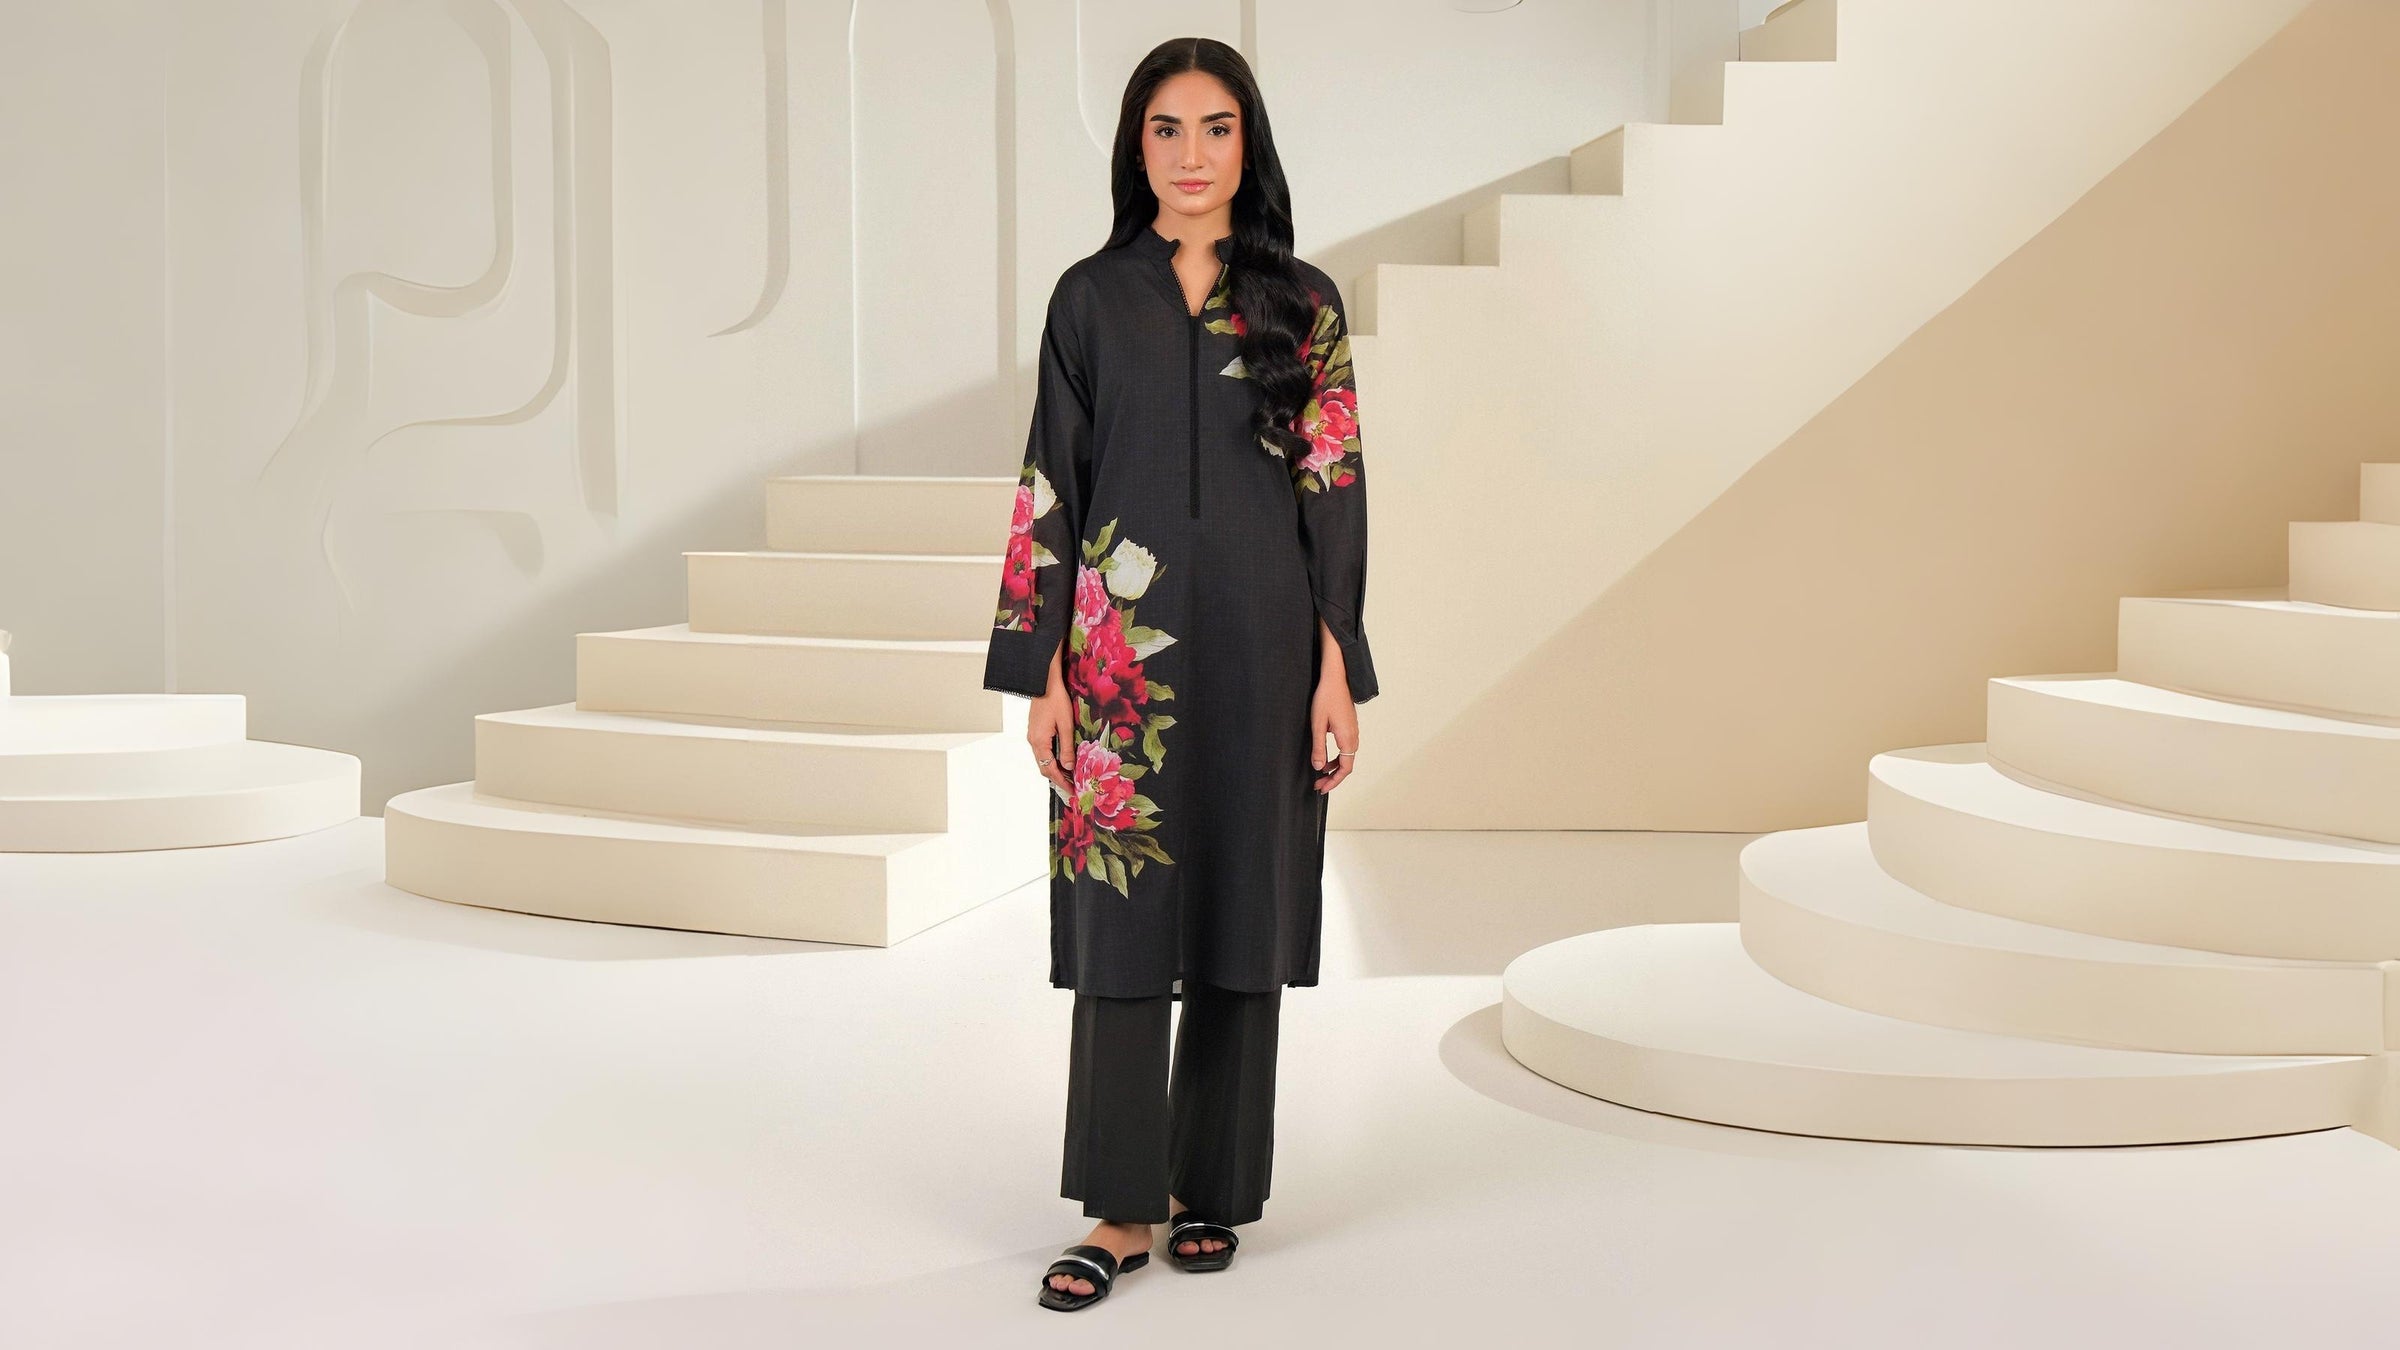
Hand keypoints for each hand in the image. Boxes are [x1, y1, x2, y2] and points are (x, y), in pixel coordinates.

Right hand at [1028, 661, 1074, 798]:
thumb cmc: (1056, 700)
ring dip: (1054, 768)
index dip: (1061, 781)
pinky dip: (1051, 759)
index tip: (1072, 790)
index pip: (1050, 769)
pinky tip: (1062, 759)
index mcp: (1039, 742)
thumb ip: (1067, 747)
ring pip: (1042, 759)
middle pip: (1044, 767)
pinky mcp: (1035, 731)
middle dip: (1058, 778)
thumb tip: (1069, 767)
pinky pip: (1042, 751)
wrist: (1043, 683)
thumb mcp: (1066, 725)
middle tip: (1072, 786)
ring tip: (1069, 775)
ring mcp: (1032, 736)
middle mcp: (1033, 741)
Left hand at [1310, 679, 1357, 792]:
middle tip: (1317, 784)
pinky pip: (1346, 748)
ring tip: (1319, 773)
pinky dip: (1336, 757)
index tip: (1321, 788)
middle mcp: (1354, 737)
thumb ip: (1319, 747)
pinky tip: (1324, 756)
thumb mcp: (1317, 725)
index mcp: (1347, 739)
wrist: (1336, 677)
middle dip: (1332, 777)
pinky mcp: (1350, 726)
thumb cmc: (1326, 698)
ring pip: (1346, 757)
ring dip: (1334, 767)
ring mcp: (1353, 731)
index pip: (1345, 769)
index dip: (1334, 781)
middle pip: (1346, 765)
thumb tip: (1318, 768)